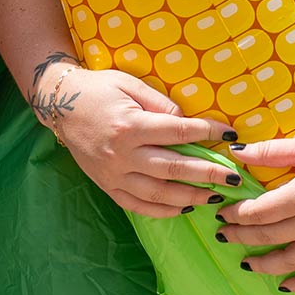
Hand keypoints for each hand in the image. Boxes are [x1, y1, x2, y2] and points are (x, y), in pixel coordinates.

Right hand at [33, 56, 240, 219]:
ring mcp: (114, 174)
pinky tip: (184, 208)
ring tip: (216, 196)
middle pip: (174, 168)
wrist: (60, 104)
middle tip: (234, 177)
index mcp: (130, 125)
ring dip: (191, 196)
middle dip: (208, 174)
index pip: (178, 132)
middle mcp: (122, 154)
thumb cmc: (99, 89)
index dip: (207, 132)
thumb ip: (160, 103)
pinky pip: (138, 205)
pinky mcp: (107, 186)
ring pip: (159, 193)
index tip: (230, 134)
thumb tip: (187, 121)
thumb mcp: (130, 84)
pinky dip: (164, 210)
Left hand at [214, 123, 294, 290]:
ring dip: (263, 264)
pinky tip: (286, 286)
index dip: (236, 213)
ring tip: (244, 262)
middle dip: (241, 236)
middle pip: (268, 236)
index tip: (221, 210)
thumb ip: (273, 151)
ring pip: (290, 261)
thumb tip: (237, 153)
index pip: (258, 211)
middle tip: (222, 235)